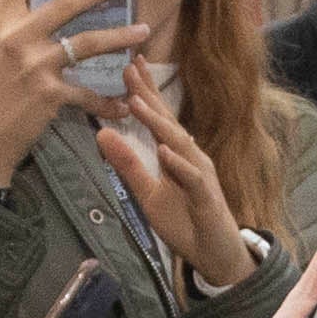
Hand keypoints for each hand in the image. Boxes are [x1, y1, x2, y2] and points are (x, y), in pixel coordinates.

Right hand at [0, 0, 143, 193]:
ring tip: (142, 32)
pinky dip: (109, 100)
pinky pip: (88, 92)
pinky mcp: (47, 95)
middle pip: (67, 3)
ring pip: (87, 43)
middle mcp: (17, 38)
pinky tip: (125, 104)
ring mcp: (33, 66)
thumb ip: (0, 7)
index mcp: (4, 22)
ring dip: (119, 38)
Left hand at [91, 87, 257, 299]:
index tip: (128, 64)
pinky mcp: (206, 196)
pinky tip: (165, 151)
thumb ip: (128, 166)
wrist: (215, 253)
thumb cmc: (185, 221)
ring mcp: (200, 174)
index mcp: (176, 153)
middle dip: (148, 94)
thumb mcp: (148, 194)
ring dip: (158, 122)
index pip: (158, 117)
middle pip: (167, 120)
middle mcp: (190, 155)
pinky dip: (178, 163)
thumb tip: (101, 134)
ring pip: (179, 143)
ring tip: (136, 102)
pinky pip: (192, 177)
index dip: (144, 91)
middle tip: (130, 66)